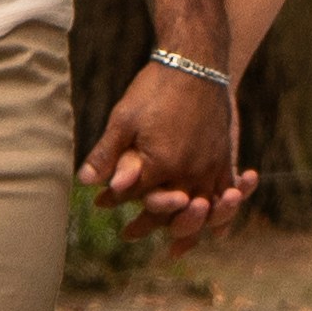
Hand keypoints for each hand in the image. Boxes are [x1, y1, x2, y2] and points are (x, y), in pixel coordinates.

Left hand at [82, 54, 255, 234]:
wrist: (197, 63)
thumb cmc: (156, 88)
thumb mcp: (124, 118)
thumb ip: (107, 154)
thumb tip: (85, 183)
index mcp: (161, 166)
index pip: (138, 199)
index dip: (120, 205)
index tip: (106, 213)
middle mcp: (189, 173)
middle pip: (170, 213)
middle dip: (148, 226)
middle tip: (130, 234)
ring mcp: (210, 168)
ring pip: (201, 213)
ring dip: (187, 230)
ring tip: (175, 248)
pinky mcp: (225, 158)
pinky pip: (225, 196)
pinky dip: (220, 214)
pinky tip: (214, 224)